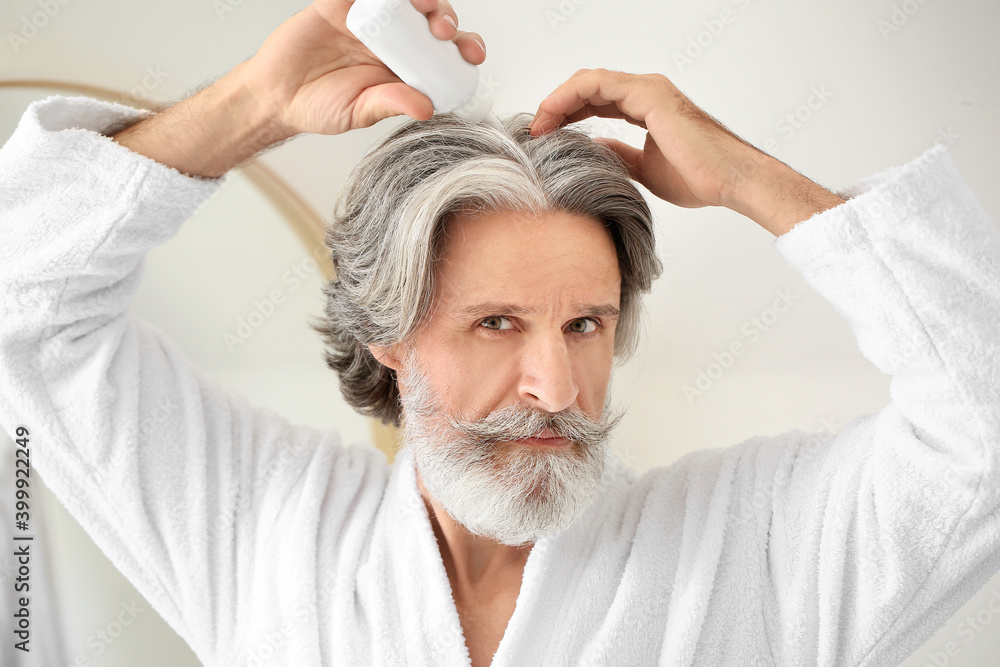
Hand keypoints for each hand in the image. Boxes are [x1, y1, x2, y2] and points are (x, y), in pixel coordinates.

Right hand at [241, 0, 486, 136]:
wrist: (275, 93)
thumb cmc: (320, 106)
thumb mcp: (358, 112)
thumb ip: (389, 105)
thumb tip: (427, 108)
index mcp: (405, 68)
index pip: (443, 54)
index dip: (463, 48)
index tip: (472, 53)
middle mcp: (393, 40)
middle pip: (430, 20)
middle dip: (445, 19)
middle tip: (442, 29)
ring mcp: (370, 19)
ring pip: (404, 0)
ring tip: (421, 4)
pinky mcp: (341, 3)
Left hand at [529, 69, 843, 235]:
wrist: (730, 180)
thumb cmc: (700, 177)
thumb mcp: (644, 168)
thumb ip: (619, 154)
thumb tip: (592, 151)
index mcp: (646, 105)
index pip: (595, 100)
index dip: (566, 114)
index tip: (544, 136)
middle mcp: (646, 91)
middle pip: (588, 87)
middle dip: (556, 106)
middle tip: (534, 130)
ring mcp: (648, 89)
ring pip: (588, 80)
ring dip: (557, 100)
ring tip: (538, 125)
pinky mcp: (649, 95)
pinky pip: (597, 85)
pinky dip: (570, 96)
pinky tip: (553, 116)